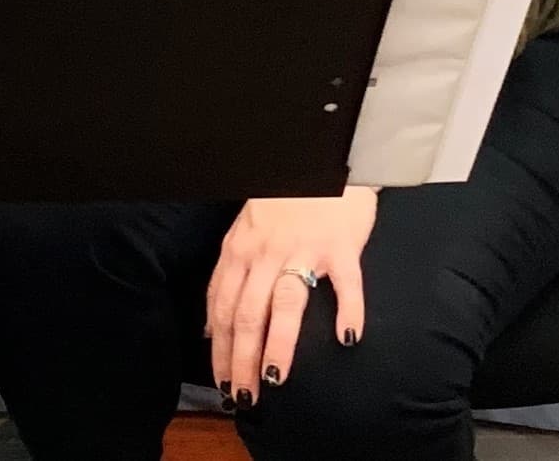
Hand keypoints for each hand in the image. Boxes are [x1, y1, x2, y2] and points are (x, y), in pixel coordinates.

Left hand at [206, 187, 374, 405]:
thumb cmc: (284, 202)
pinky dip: (347, 311)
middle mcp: (265, 251)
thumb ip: (231, 275)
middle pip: (247, 313)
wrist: (322, 162)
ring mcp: (303, 248)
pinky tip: (347, 338)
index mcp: (239, 249)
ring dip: (278, 345)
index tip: (221, 381)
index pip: (222, 306)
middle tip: (243, 396)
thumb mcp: (245, 232)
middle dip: (241, 359)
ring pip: (285, 303)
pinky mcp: (340, 246)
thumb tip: (211, 324)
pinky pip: (345, 283)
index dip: (219, 346)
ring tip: (275, 380)